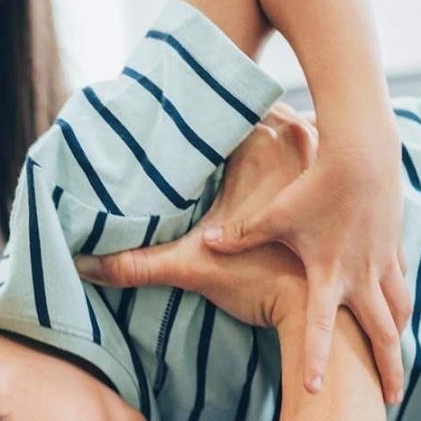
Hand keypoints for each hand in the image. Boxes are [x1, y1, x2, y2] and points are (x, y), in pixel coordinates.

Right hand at [75, 107, 315, 338]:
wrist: (320, 314)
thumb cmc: (262, 281)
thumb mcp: (191, 266)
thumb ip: (136, 265)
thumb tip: (83, 265)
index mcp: (261, 143)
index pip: (223, 106)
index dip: (199, 108)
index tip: (179, 110)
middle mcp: (298, 139)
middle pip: (257, 107)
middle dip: (232, 115)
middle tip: (201, 121)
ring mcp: (323, 156)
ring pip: (292, 120)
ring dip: (270, 125)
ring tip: (240, 133)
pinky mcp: (337, 181)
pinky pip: (319, 143)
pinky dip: (301, 146)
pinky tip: (284, 157)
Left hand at [200, 104, 409, 402]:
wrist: (364, 153)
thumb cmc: (314, 184)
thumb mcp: (274, 214)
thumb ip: (240, 233)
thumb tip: (205, 242)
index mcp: (329, 275)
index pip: (319, 328)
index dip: (316, 359)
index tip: (314, 391)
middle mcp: (361, 275)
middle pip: (381, 332)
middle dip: (387, 368)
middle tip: (389, 400)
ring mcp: (382, 261)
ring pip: (398, 309)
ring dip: (397, 337)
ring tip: (396, 361)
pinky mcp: (392, 245)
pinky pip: (399, 282)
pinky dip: (399, 302)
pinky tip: (396, 309)